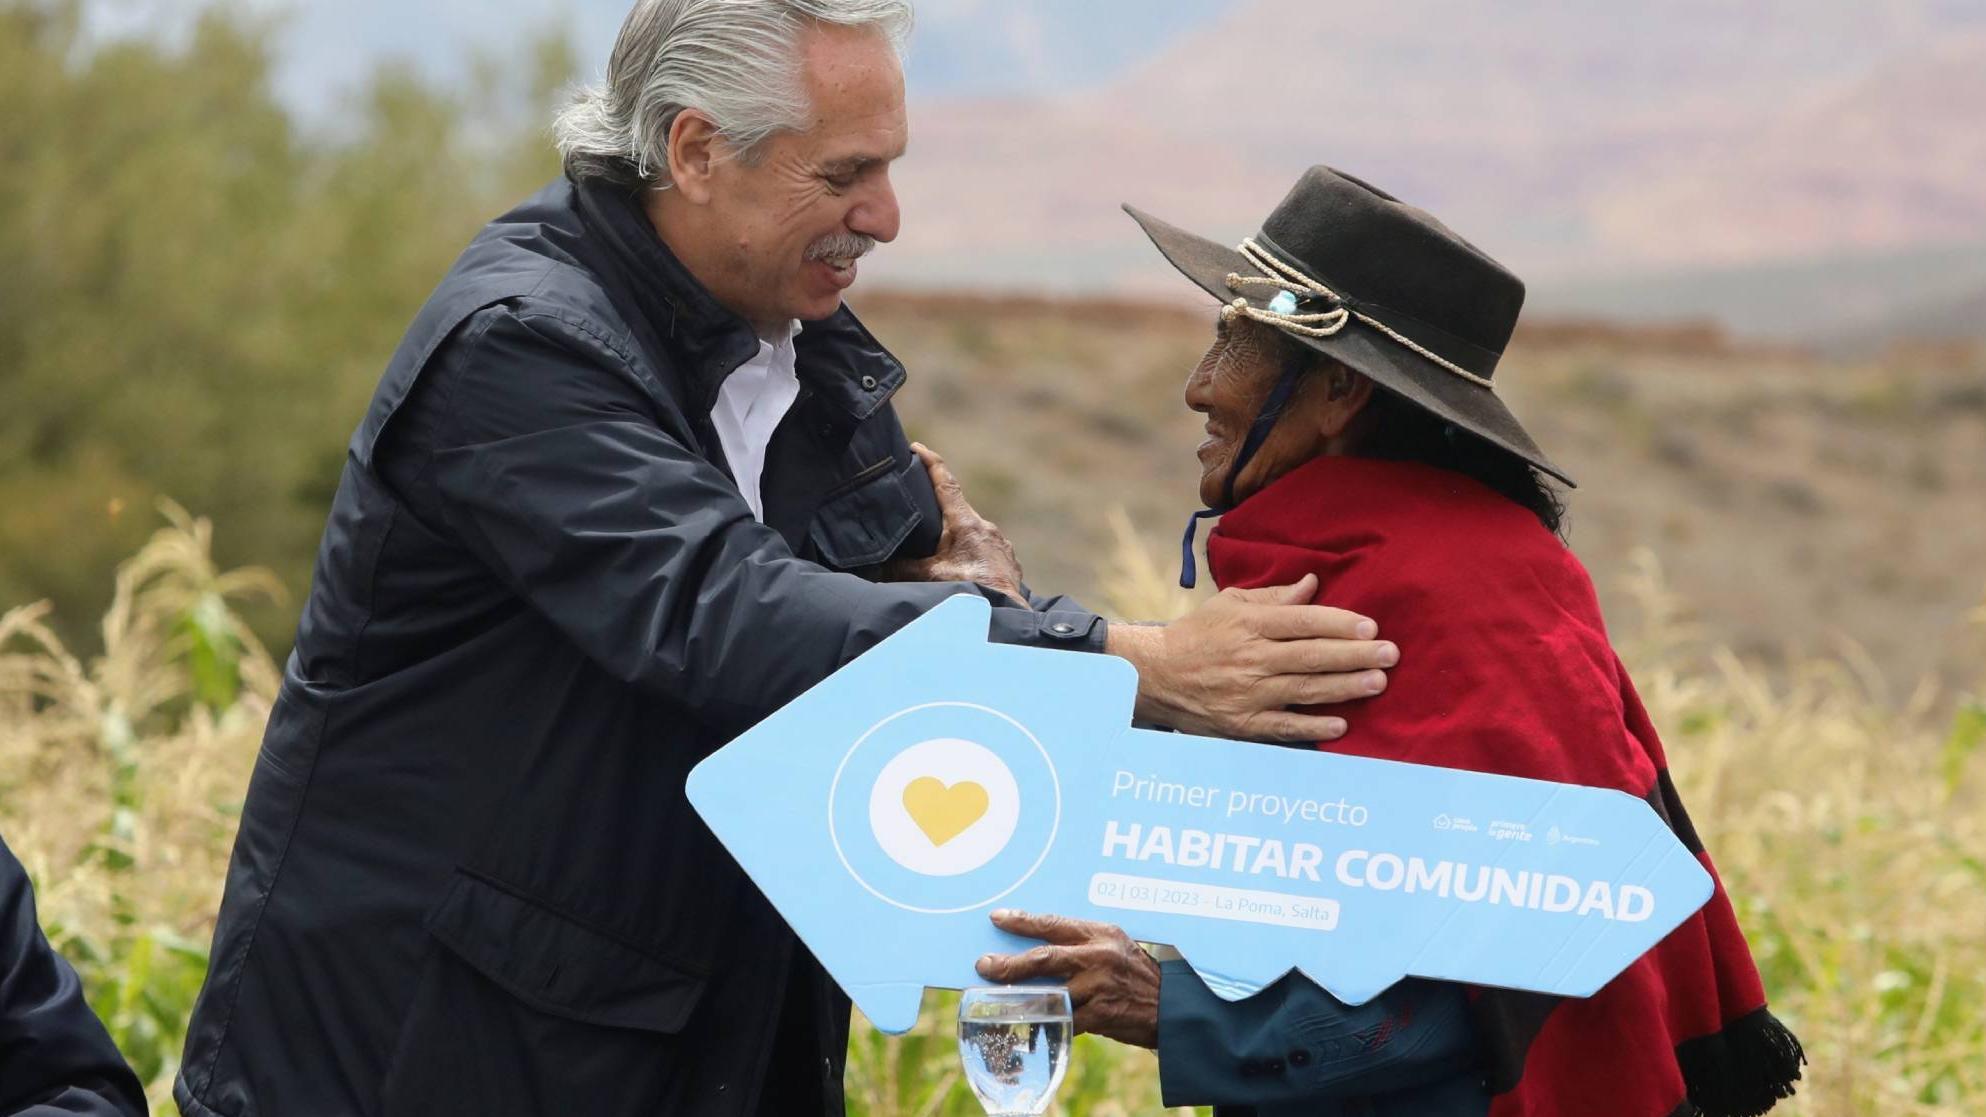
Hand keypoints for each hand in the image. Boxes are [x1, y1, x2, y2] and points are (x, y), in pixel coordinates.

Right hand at [874, 444, 1025, 604]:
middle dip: (940, 514)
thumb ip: (902, 568)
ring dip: (957, 541)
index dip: (930, 463)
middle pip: (958, 511)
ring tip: (943, 558)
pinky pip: (987, 550)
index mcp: (965, 523)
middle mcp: (985, 527)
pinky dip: (973, 556)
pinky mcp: (1008, 559)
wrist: (1005, 613)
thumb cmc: (970, 591)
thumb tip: (877, 566)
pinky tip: (965, 572)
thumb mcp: (930, 578)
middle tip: (922, 521)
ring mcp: (1000, 543)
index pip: (945, 483)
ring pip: (973, 533)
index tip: (917, 448)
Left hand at [975, 910, 1161, 1049]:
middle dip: (1009, 964)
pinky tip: (1029, 1025)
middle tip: (984, 966)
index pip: (1053, 923)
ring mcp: (1098, 987)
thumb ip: (1082, 946)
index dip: (1022, 921)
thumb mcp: (1115, 946)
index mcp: (1100, 934)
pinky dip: (1046, 1023)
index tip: (997, 918)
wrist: (1172, 1007)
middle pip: (1043, 958)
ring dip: (1020, 999)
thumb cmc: (1137, 974)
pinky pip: (1063, 1021)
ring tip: (997, 1001)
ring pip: (1048, 994)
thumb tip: (1038, 952)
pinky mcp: (1100, 1016)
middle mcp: (1098, 957)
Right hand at [1106, 574, 1395, 741]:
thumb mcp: (1231, 605)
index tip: (1371, 626)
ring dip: (1344, 687)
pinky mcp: (1243, 723)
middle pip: (1311, 656)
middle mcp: (1251, 658)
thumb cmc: (1197, 635)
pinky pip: (1283, 727)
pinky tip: (1342, 724)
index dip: (1339, 623)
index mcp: (1250, 624)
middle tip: (1391, 654)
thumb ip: (1274, 597)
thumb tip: (1313, 584)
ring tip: (1378, 682)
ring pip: (1304, 690)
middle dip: (1355, 654)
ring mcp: (1248, 693)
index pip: (1302, 621)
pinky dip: (1312, 727)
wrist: (1155, 675)